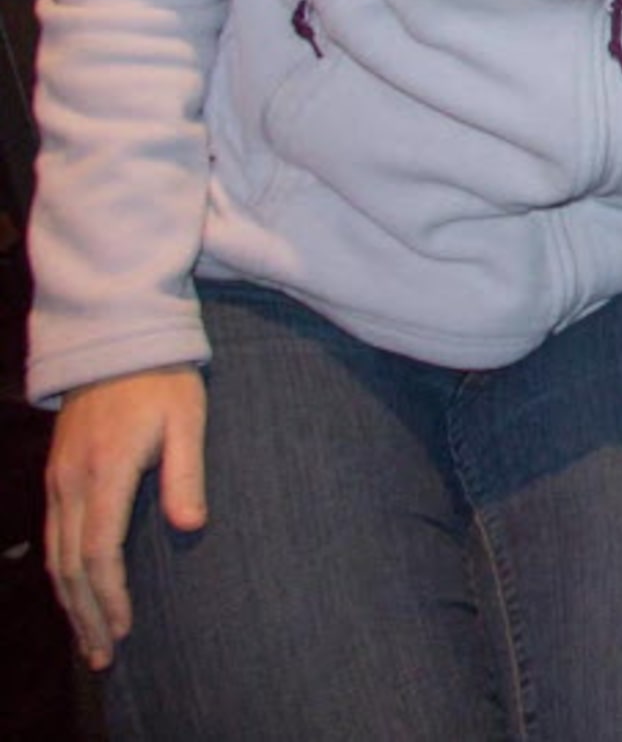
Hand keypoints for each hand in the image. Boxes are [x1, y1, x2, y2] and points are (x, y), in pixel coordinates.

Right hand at [45, 366, 206, 669]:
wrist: (118, 341)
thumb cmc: (163, 380)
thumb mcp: (187, 419)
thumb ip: (186, 474)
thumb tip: (192, 526)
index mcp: (104, 472)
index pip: (99, 552)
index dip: (109, 597)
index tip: (124, 631)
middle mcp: (70, 483)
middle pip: (69, 567)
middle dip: (86, 616)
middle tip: (104, 658)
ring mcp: (57, 480)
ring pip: (53, 558)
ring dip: (70, 603)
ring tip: (89, 642)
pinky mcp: (56, 476)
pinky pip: (51, 538)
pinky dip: (61, 575)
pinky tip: (74, 596)